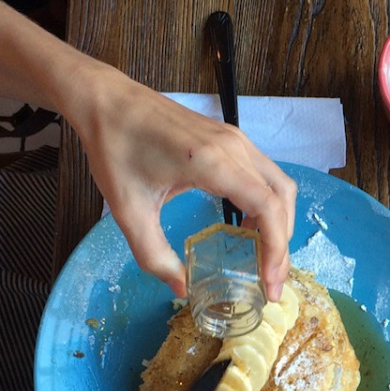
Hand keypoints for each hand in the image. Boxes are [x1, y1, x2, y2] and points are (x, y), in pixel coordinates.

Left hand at [67, 66, 296, 300]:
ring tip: (263, 258)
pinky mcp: (228, 137)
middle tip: (270, 281)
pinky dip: (267, 204)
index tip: (269, 283)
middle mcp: (233, 147)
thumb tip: (181, 289)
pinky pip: (263, 174)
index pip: (268, 208)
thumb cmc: (115, 148)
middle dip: (281, 244)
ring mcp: (234, 139)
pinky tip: (248, 227)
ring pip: (278, 185)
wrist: (107, 101)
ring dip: (278, 223)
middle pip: (282, 199)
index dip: (276, 250)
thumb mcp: (129, 210)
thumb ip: (155, 256)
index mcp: (213, 162)